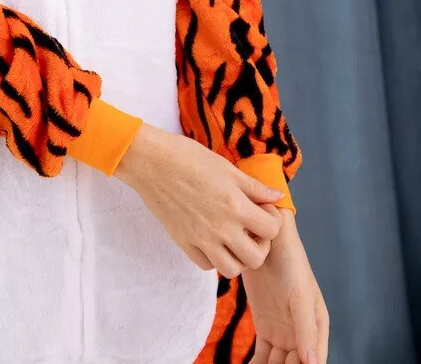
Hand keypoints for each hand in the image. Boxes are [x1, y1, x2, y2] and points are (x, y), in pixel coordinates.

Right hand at [114, 124, 284, 275]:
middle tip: (251, 229)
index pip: (272, 231)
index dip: (272, 220)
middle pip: (256, 259)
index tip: (262, 210)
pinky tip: (212, 238)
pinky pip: (207, 266)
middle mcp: (221, 228)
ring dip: (237, 257)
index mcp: (235, 205)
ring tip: (233, 237)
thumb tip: (277, 197)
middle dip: (259, 245)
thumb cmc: (188, 157)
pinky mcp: (184, 243)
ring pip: (232, 269)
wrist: (150, 161)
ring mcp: (201, 239)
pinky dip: (213, 257)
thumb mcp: (226, 167)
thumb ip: (254, 186)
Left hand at [242, 207, 329, 363]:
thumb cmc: (291, 263)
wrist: (267, 239)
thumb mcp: (300, 295)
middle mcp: (302, 334)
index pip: (313, 361)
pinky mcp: (265, 327)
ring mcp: (283, 332)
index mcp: (318, 327)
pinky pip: (261, 356)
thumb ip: (306, 330)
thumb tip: (312, 363)